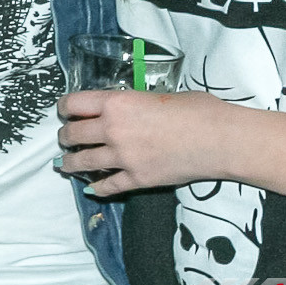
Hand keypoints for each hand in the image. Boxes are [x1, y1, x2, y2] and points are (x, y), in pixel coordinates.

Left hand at [56, 88, 238, 195]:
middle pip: (73, 134)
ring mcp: (123, 157)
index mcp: (116, 102)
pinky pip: (108, 185)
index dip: (65, 108)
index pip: (74, 103)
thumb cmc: (196, 109)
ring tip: (65, 164)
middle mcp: (112, 129)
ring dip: (71, 163)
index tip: (65, 112)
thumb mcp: (157, 94)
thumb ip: (134, 103)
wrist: (220, 139)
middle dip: (66, 136)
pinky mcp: (137, 179)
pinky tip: (92, 190)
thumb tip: (130, 108)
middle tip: (66, 138)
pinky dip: (97, 188)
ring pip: (83, 162)